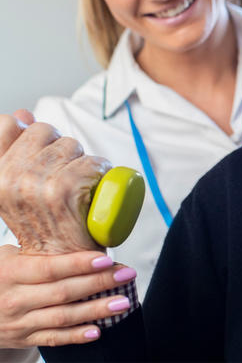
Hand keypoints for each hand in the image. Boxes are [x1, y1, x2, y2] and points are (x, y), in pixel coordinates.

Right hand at [0, 114, 110, 253]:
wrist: (65, 260)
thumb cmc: (48, 221)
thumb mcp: (21, 186)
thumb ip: (15, 148)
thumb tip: (20, 113)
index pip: (8, 124)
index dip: (36, 136)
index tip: (45, 156)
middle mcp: (9, 180)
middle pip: (46, 130)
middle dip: (62, 148)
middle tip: (66, 177)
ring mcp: (35, 185)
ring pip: (70, 145)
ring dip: (82, 161)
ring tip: (79, 186)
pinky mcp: (64, 190)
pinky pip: (90, 161)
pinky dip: (100, 170)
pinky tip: (95, 189)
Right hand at [0, 245, 134, 346]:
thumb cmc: (0, 274)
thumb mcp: (9, 256)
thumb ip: (39, 250)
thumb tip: (78, 232)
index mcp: (13, 273)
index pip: (51, 268)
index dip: (80, 264)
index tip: (107, 258)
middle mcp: (16, 299)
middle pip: (64, 292)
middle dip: (99, 283)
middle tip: (126, 274)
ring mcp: (20, 322)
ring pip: (63, 317)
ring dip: (96, 310)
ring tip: (123, 302)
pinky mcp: (25, 339)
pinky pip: (54, 339)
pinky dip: (76, 336)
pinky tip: (98, 330)